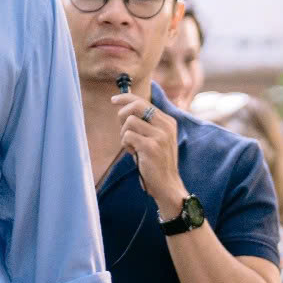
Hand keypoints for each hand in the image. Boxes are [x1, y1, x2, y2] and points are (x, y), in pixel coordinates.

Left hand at [116, 92, 186, 213]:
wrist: (168, 185)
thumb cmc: (157, 162)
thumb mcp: (156, 139)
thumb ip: (146, 124)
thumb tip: (125, 109)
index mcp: (168, 121)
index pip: (144, 101)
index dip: (126, 98)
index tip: (114, 99)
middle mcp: (166, 125)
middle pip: (137, 106)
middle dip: (122, 114)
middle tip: (122, 128)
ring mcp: (160, 135)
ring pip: (129, 121)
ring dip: (124, 134)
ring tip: (132, 147)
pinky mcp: (151, 146)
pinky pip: (127, 135)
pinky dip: (126, 145)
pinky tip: (134, 153)